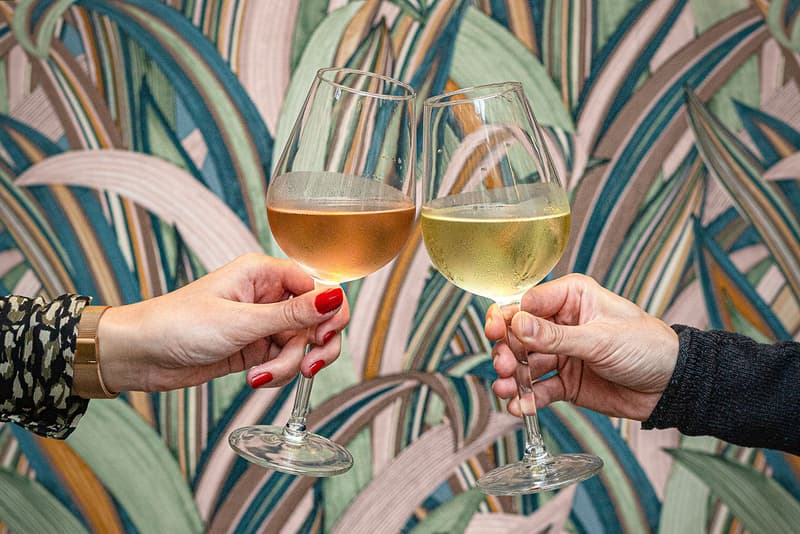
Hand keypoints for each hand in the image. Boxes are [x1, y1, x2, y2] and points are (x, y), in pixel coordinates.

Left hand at [95, 254, 349, 391]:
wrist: (140, 355)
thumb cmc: (179, 324)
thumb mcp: (240, 321)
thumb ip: (292, 314)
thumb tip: (334, 298)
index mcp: (264, 274)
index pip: (318, 285)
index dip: (329, 311)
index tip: (324, 336)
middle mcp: (268, 296)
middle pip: (317, 318)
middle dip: (316, 345)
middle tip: (309, 366)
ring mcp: (263, 323)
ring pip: (302, 344)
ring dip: (290, 365)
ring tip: (261, 376)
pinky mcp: (255, 348)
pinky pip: (285, 361)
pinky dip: (277, 373)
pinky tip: (255, 377)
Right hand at [485, 274, 678, 420]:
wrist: (673, 386)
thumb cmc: (647, 346)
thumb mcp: (600, 338)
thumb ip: (555, 336)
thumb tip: (517, 324)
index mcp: (571, 297)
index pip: (527, 303)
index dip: (507, 317)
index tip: (495, 332)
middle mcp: (561, 322)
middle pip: (518, 335)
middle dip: (507, 351)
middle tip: (505, 367)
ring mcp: (561, 353)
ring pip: (524, 364)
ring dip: (512, 378)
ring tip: (506, 390)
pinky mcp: (565, 382)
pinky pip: (538, 389)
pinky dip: (527, 399)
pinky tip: (519, 407)